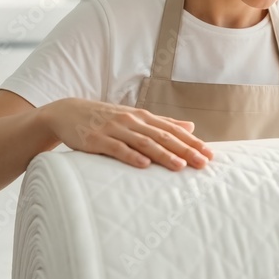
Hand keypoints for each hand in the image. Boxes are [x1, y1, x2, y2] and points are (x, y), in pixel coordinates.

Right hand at [41, 98, 213, 170]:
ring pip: (143, 142)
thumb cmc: (105, 118)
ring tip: (180, 166)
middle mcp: (132, 121)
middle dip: (184, 150)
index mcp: (143, 117)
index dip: (192, 142)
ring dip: (163, 154)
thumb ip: (162, 122)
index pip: (172, 130)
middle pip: (163, 136)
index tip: (209, 154)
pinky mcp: (97, 139)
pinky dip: (131, 156)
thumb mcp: (135, 118)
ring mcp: (114, 130)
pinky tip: (144, 164)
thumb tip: (191, 126)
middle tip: (203, 163)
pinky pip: (117, 149)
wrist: (68, 113)